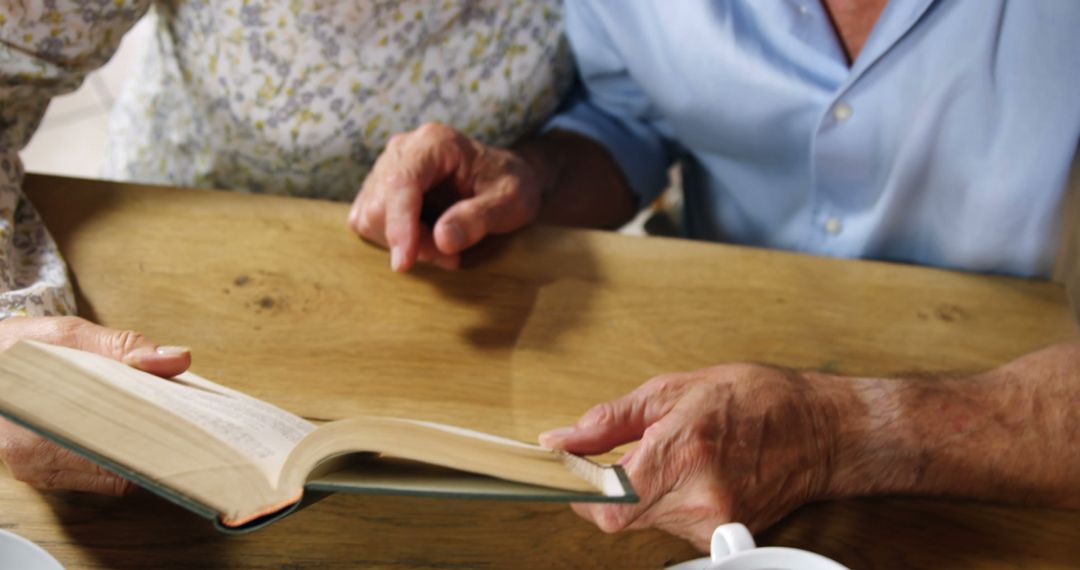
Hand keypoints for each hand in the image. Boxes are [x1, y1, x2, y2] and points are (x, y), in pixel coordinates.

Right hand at [0, 316, 190, 494]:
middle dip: (153, 442)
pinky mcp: (46, 477)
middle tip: (187, 420)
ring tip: (169, 425)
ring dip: (142, 453)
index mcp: (33, 414)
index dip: (153, 431)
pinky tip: (143, 436)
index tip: (185, 417)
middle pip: (114, 462)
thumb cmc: (21, 350)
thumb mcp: (69, 335)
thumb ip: (123, 346)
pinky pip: (100, 479)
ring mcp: (37, 470)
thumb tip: (176, 359)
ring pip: (111, 475)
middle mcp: (30, 454)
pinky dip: (125, 459)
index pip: (110, 438)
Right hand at [348, 122, 542, 271]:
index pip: (400, 183)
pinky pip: (368, 221)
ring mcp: (386, 167)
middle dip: (410, 240)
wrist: (504, 177)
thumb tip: (442, 240)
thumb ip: (479, 217)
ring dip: (404, 242)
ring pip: (370, 216)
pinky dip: (395, 239)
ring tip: (445, 246)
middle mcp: (403, 149)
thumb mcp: (512, 202)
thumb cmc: (511, 185)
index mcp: (434, 143)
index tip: (404, 263)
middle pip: (379, 204)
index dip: (399, 225)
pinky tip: (426, 240)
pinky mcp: (379, 189)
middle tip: (450, 255)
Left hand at [539, 364, 846, 550]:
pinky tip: (693, 477)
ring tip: (677, 456)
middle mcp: (699, 498)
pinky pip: (673, 526)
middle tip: (628, 452)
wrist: (822, 431)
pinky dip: (670, 503)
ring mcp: (714, 522)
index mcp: (682, 453)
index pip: (607, 502)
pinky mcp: (725, 535)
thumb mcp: (673, 391)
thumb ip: (610, 420)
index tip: (570, 471)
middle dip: (612, 486)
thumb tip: (562, 439)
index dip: (578, 491)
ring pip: (646, 520)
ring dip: (644, 493)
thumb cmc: (754, 400)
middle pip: (621, 515)